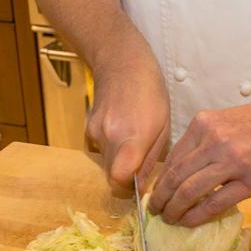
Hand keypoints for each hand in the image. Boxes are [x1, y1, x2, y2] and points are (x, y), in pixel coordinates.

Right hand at [87, 59, 169, 189]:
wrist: (121, 63)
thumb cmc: (151, 93)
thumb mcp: (163, 126)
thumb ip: (150, 160)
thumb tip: (141, 187)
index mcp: (132, 137)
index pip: (118, 179)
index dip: (128, 187)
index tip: (139, 182)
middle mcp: (109, 137)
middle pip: (111, 176)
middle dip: (125, 176)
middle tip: (140, 163)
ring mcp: (95, 132)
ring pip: (105, 163)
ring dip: (119, 161)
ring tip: (133, 141)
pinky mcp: (87, 128)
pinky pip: (99, 149)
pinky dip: (111, 148)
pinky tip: (122, 129)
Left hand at [148, 98, 250, 226]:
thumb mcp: (226, 121)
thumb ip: (203, 141)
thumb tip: (179, 171)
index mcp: (204, 124)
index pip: (172, 158)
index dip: (159, 180)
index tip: (155, 193)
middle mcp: (215, 141)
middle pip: (176, 176)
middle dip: (161, 198)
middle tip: (156, 211)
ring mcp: (233, 162)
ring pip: (190, 192)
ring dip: (175, 210)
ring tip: (170, 219)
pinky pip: (215, 203)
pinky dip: (197, 216)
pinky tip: (189, 222)